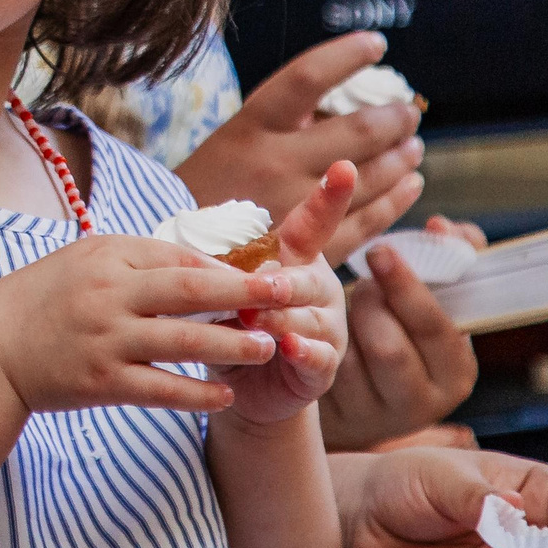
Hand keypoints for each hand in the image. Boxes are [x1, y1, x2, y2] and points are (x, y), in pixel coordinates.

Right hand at [0, 233, 297, 417]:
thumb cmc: (44, 300)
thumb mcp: (84, 261)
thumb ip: (137, 259)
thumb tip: (201, 263)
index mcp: (104, 258)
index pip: (176, 256)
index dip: (225, 265)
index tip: (264, 270)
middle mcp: (107, 295)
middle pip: (190, 291)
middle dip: (244, 291)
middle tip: (288, 292)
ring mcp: (105, 340)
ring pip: (185, 341)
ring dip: (233, 344)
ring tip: (268, 347)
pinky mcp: (102, 383)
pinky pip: (163, 389)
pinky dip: (198, 393)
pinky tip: (226, 395)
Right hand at [173, 32, 423, 265]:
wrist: (181, 253)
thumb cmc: (206, 189)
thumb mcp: (231, 140)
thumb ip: (282, 122)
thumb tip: (343, 99)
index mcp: (251, 127)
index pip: (308, 76)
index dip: (348, 55)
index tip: (377, 44)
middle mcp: (276, 162)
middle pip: (358, 130)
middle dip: (395, 117)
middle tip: (408, 112)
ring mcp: (297, 206)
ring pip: (374, 175)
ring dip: (403, 156)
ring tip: (412, 146)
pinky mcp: (313, 247)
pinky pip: (372, 219)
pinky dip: (399, 198)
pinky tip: (410, 184)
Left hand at [214, 163, 356, 428]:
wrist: (243, 381)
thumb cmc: (230, 322)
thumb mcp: (223, 288)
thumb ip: (223, 268)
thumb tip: (204, 254)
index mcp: (293, 259)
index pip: (313, 223)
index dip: (329, 196)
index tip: (344, 166)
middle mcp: (317, 288)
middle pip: (307, 277)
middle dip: (286, 281)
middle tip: (267, 285)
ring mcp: (325, 326)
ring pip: (309, 317)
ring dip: (281, 318)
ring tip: (257, 320)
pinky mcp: (323, 365)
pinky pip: (318, 355)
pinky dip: (302, 350)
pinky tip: (288, 347)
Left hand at [319, 217, 483, 450]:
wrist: (342, 380)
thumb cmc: (388, 322)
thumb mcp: (418, 293)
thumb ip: (444, 253)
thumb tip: (443, 226)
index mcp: (454, 368)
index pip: (436, 326)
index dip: (407, 287)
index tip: (378, 251)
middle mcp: (422, 399)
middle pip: (391, 346)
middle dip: (365, 301)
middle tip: (345, 275)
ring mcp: (378, 414)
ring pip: (352, 357)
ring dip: (336, 319)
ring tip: (326, 299)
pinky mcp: (338, 418)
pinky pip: (321, 374)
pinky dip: (305, 348)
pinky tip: (291, 333)